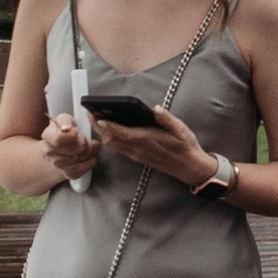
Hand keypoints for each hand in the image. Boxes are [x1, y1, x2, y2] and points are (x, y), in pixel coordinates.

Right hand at [36, 113, 92, 183]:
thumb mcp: (64, 120)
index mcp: (47, 136)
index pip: (58, 139)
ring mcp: (57, 165)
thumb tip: (67, 128)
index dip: (72, 135)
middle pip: (74, 149)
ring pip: (80, 158)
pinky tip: (92, 156)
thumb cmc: (65, 132)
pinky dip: (91, 161)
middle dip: (85, 143)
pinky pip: (85, 168)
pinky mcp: (68, 174)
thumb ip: (65, 121)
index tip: (76, 132)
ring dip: (90, 152)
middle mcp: (49, 152)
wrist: (61, 148)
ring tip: (91, 147)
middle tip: (87, 139)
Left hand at [93, 105, 214, 188]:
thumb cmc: (185, 146)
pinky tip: (106, 129)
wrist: (189, 167)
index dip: (109, 126)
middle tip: (89, 112)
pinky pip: (118, 148)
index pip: (123, 133)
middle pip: (112, 139)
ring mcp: (136, 154)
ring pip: (112, 145)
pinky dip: (108, 138)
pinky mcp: (136, 157)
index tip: (97, 116)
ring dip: (101, 132)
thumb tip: (156, 109)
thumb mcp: (181, 130)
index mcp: (148, 140)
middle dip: (98, 126)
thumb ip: (168, 119)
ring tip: (94, 117)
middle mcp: (139, 149)